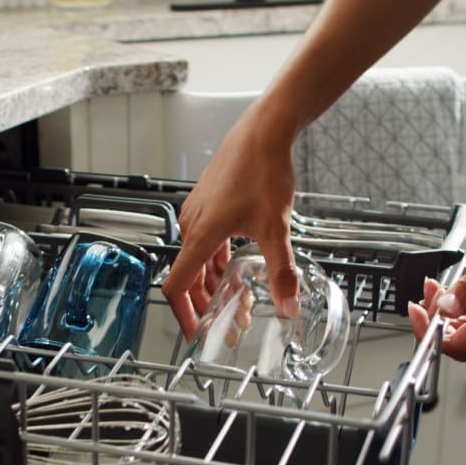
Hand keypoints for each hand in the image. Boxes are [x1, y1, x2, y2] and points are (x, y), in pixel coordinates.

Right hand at [162, 108, 301, 339]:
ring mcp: (199, 213)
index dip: (184, 315)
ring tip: (238, 302)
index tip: (196, 334)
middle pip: (189, 278)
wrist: (264, 130)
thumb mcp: (275, 228)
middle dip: (207, 306)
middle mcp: (193, 225)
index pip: (177, 286)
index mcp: (201, 235)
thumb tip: (288, 306)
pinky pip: (205, 243)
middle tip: (228, 325)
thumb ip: (281, 272)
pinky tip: (236, 269)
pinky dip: (217, 263)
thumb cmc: (263, 170)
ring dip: (214, 285)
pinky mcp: (208, 204)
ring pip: (198, 261)